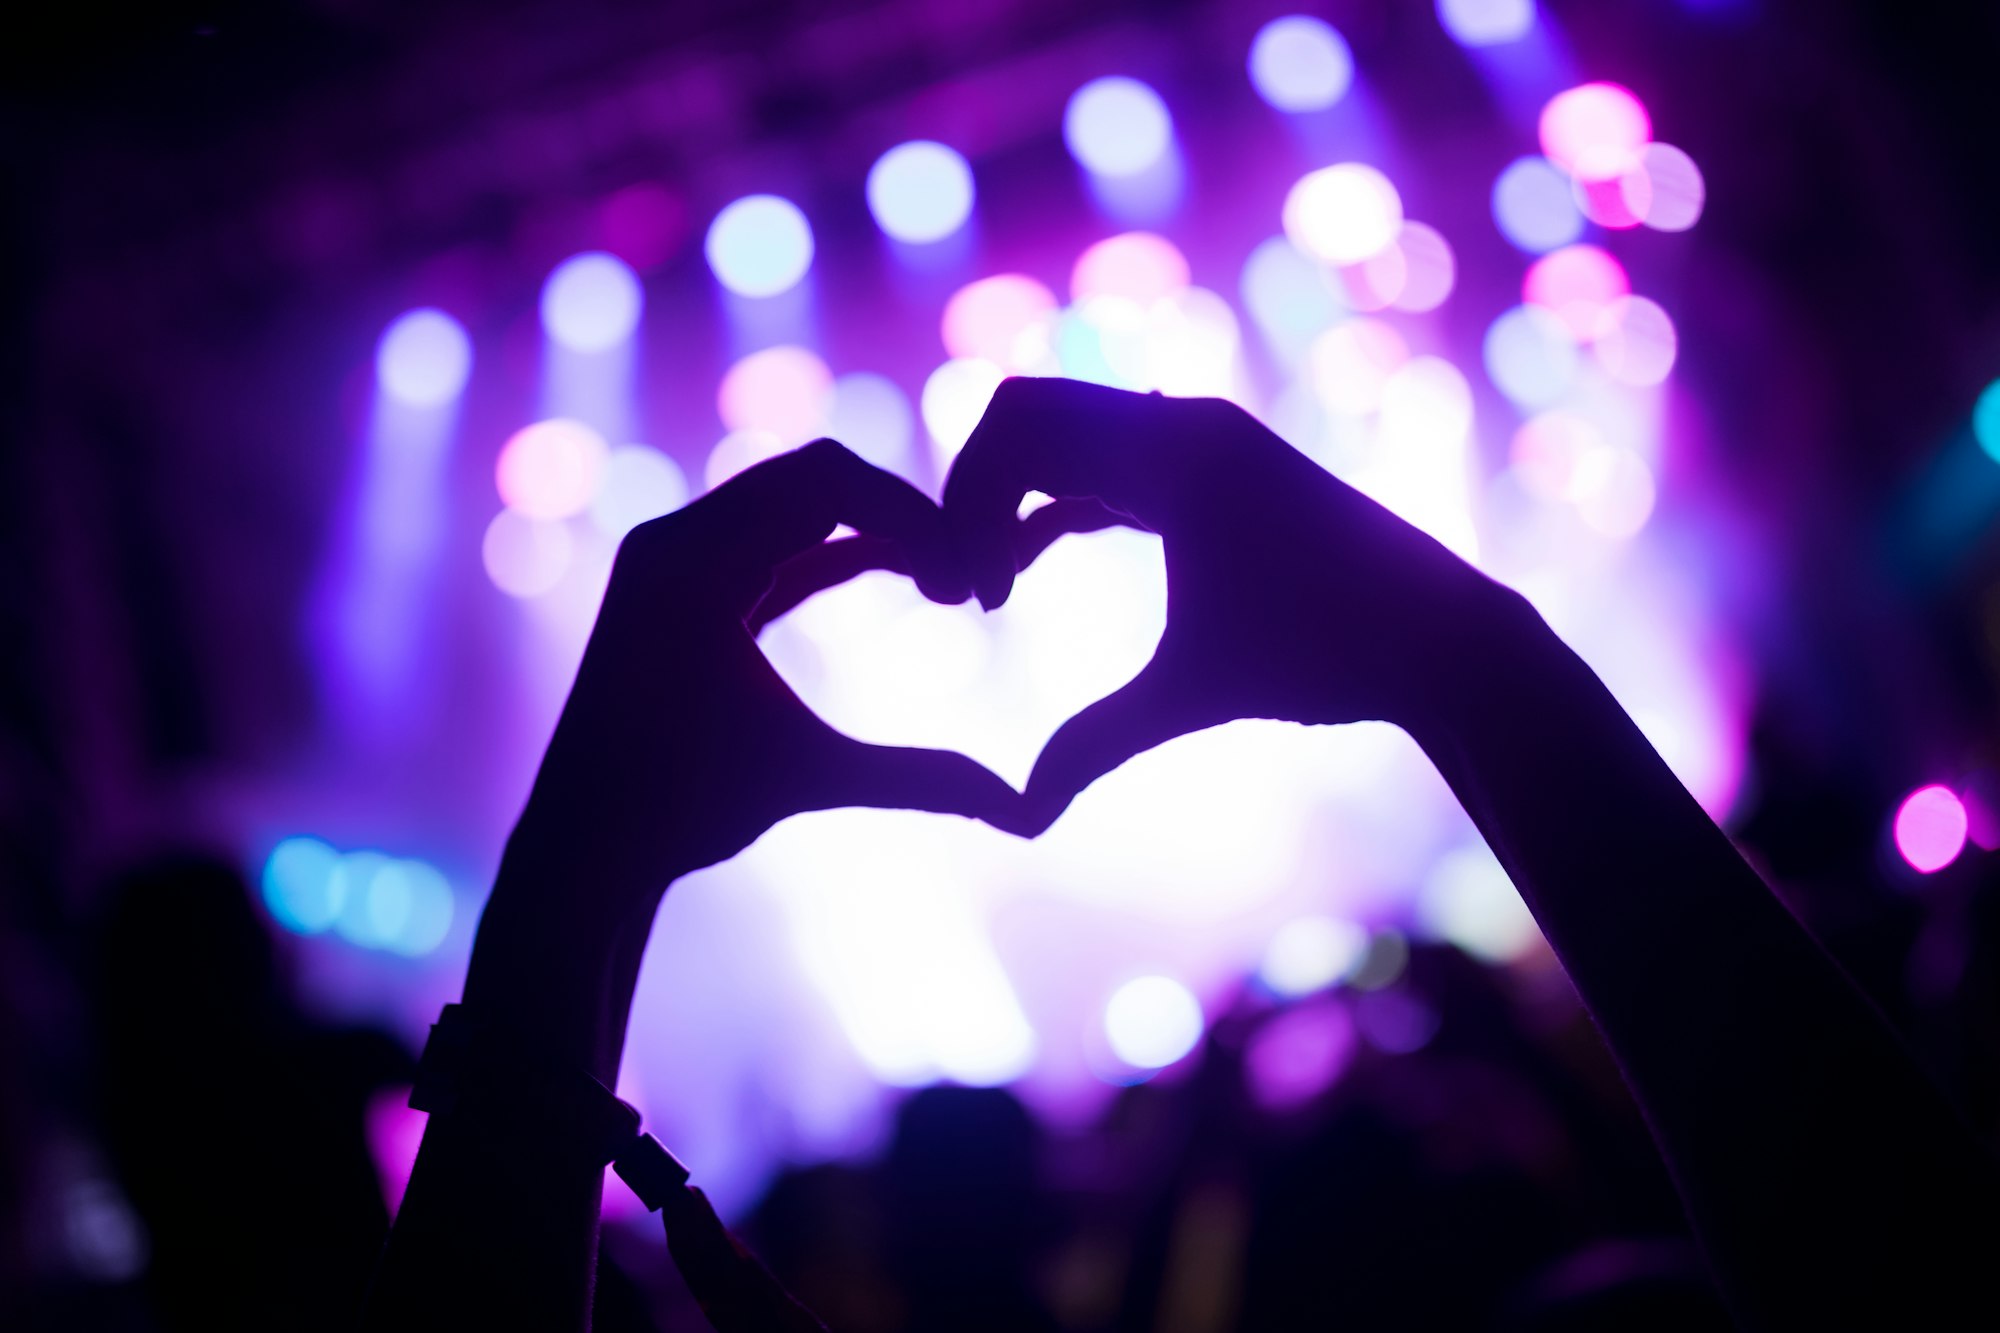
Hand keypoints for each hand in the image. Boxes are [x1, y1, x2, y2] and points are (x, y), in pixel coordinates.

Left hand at [496, 438, 1030, 946]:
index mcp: (694, 563)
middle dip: (899, 512)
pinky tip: (903, 572)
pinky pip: (770, 543)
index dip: (914, 515)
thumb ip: (921, 780)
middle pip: (811, 475)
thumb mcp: (812, 778)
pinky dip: (834, 551)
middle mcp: (674, 542)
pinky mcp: (678, 589)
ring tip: (945, 573)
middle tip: (968, 568)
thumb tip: (1028, 812)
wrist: (584, 849)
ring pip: (791, 503)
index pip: (827, 482)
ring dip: (870, 527)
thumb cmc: (684, 814)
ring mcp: (669, 561)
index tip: (969, 579)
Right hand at [941, 378, 1516, 828]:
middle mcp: (1185, 424)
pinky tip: (1024, 570)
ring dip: (1014, 502)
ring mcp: (1204, 441)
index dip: (964, 505)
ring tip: (991, 592)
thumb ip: (1096, 743)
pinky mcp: (1217, 471)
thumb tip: (1018, 818)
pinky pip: (1106, 464)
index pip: (1016, 425)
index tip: (971, 604)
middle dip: (975, 495)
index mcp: (1173, 451)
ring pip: (1066, 438)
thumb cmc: (1325, 658)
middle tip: (965, 590)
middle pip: (1028, 416)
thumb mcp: (1196, 695)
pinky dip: (1056, 506)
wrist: (1444, 639)